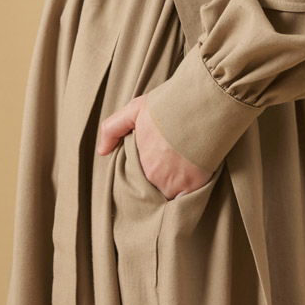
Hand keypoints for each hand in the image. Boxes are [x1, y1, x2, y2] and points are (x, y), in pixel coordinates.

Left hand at [96, 93, 212, 199]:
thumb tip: (102, 151)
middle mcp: (154, 178)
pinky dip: (188, 194)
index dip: (140, 176)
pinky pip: (187, 199)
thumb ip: (113, 129)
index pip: (134, 180)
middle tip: (166, 168)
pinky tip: (191, 180)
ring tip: (179, 173)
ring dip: (172, 189)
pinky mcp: (195, 185)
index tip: (149, 167)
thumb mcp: (135, 110)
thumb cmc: (169, 106)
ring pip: (169, 195)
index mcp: (138, 162)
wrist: (202, 105)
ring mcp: (175, 183)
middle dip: (156, 183)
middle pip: (152, 189)